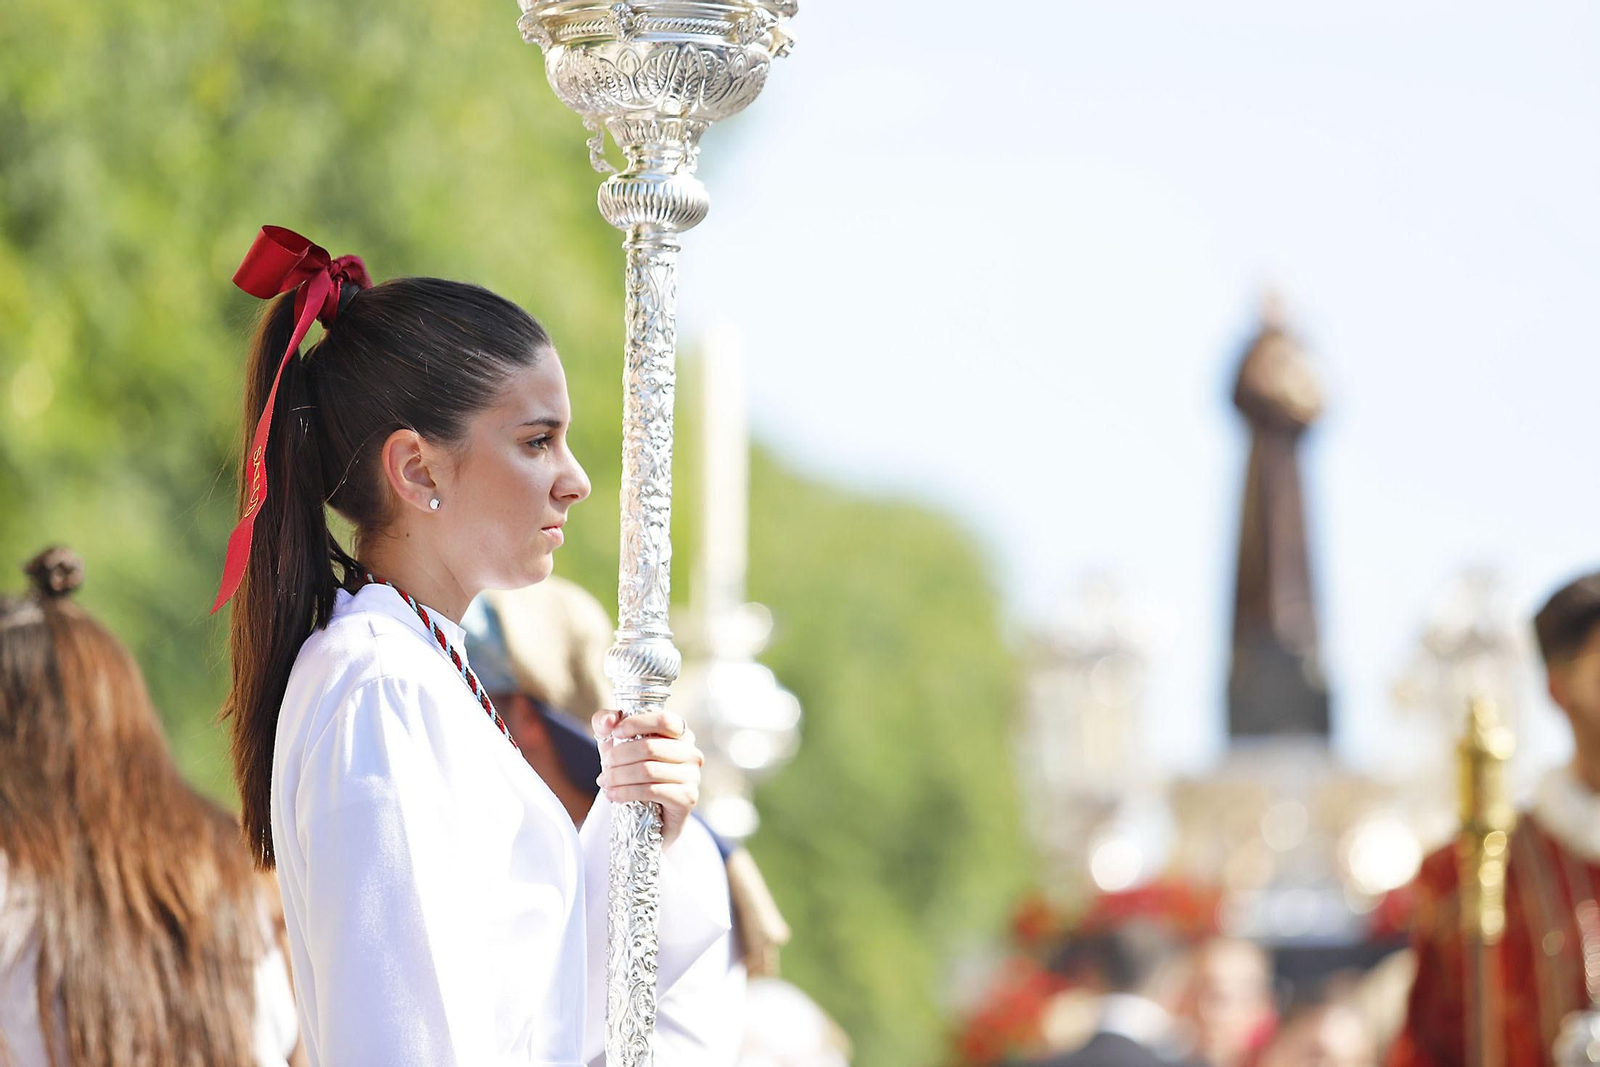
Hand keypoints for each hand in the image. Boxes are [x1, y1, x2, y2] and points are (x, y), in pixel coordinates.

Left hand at [591, 708, 702, 848]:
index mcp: (680, 732)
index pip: (663, 719)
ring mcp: (692, 775)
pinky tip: (612, 795)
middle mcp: (691, 752)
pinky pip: (652, 791)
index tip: (615, 733)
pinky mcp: (687, 798)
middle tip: (605, 765)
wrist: (650, 815)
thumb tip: (608, 720)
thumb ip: (606, 723)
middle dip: (619, 756)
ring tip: (605, 781)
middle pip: (650, 747)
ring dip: (619, 776)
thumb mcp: (617, 743)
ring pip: (648, 770)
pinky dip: (626, 793)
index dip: (637, 723)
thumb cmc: (634, 770)